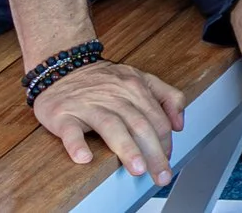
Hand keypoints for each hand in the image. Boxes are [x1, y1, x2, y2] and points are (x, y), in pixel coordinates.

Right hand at [30, 59, 185, 184]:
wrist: (62, 66)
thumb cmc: (103, 79)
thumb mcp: (140, 78)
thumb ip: (166, 96)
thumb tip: (179, 124)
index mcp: (135, 88)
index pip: (156, 119)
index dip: (165, 142)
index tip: (167, 160)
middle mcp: (114, 96)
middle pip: (139, 125)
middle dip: (154, 152)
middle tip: (161, 175)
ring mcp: (88, 105)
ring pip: (111, 126)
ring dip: (126, 148)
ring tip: (137, 168)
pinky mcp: (63, 115)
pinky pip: (70, 131)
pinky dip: (77, 145)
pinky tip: (84, 158)